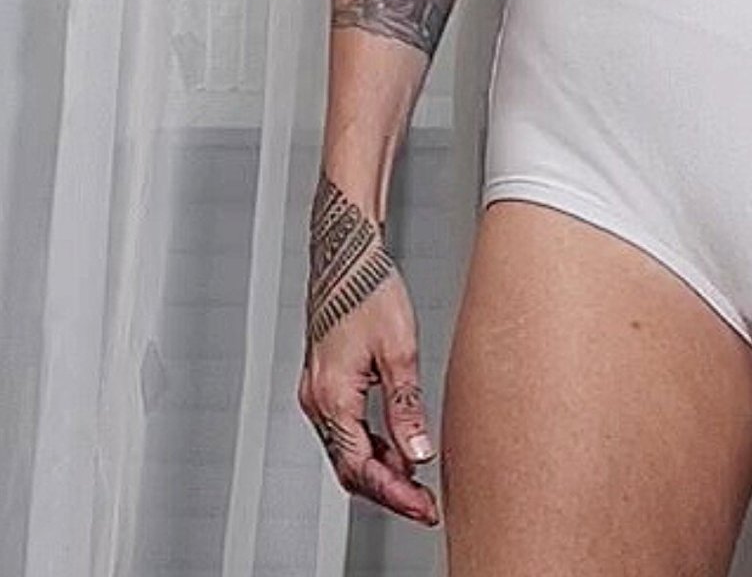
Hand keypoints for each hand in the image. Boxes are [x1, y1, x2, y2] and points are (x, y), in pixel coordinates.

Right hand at [297, 171, 439, 526]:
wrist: (345, 251)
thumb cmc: (368, 287)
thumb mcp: (398, 348)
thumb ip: (406, 406)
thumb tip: (418, 453)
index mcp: (331, 397)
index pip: (361, 468)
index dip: (395, 495)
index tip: (424, 509)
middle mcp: (317, 400)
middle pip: (349, 466)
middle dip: (388, 490)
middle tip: (425, 504)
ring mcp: (317, 392)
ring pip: (346, 451)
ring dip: (379, 470)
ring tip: (418, 480)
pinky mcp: (325, 383)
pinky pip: (345, 429)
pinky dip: (370, 445)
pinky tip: (397, 446)